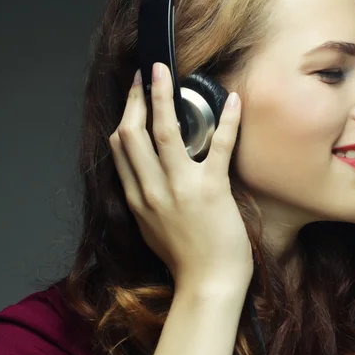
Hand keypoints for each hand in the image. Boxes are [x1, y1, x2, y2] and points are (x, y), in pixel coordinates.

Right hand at [109, 63, 253, 288]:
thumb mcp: (152, 230)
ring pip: (165, 131)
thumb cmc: (185, 260)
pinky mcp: (211, 190)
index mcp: (137, 199)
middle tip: (145, 74)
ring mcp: (180, 188)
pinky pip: (219, 147)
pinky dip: (228, 121)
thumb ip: (146, 202)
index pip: (121, 149)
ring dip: (163, 95)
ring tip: (164, 70)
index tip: (133, 99)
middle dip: (137, 97)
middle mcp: (152, 189)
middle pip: (133, 133)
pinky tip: (234, 101)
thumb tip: (148, 179)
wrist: (207, 285)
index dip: (125, 117)